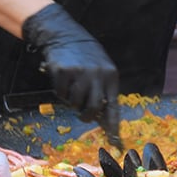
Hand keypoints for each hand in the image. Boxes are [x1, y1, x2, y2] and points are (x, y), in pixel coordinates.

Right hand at [21, 3, 121, 145]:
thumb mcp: (101, 68)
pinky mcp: (63, 72)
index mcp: (110, 76)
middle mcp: (97, 76)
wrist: (65, 34)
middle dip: (86, 115)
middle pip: (93, 108)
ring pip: (74, 103)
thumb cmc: (85, 55)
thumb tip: (101, 115)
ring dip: (71, 100)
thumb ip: (103, 88)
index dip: (113, 125)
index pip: (113, 105)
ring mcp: (80, 74)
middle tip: (83, 114)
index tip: (116, 141)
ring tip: (72, 87)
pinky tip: (62, 79)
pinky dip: (60, 91)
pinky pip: (61, 94)